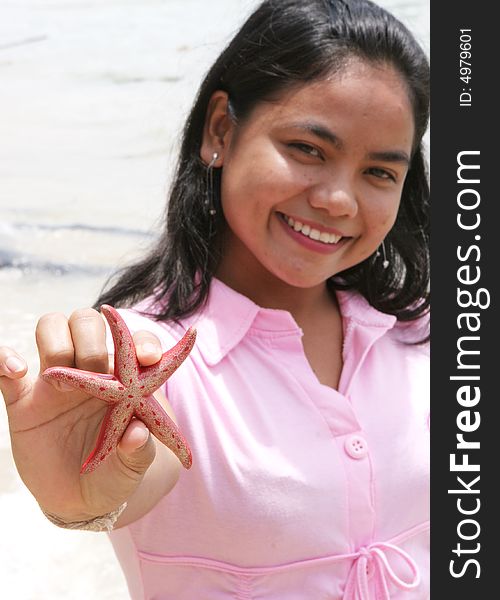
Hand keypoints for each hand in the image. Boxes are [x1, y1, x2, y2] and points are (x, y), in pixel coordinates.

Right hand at [0, 308, 175, 521]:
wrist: (79, 499)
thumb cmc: (115, 473)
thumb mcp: (133, 468)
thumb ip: (139, 452)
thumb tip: (136, 432)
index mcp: (123, 378)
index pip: (133, 341)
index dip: (142, 340)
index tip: (147, 357)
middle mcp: (90, 369)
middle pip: (86, 322)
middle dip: (92, 339)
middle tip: (96, 371)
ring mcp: (55, 380)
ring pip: (51, 329)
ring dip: (57, 343)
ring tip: (63, 381)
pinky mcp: (23, 400)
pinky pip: (4, 367)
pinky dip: (4, 358)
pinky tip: (17, 371)